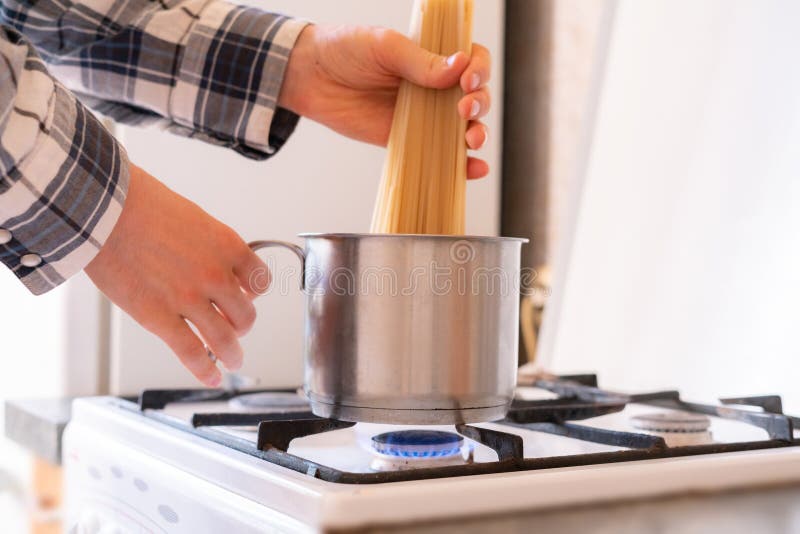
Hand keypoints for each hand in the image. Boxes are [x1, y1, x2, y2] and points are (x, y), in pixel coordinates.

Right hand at [85, 164, 267, 386]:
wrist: (104, 209)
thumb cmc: (140, 205)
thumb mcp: (192, 218)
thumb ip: (206, 246)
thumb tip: (208, 265)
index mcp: (227, 246)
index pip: (258, 280)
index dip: (253, 293)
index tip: (246, 297)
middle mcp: (215, 275)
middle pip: (245, 314)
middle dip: (242, 325)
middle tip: (236, 330)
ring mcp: (189, 299)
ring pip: (224, 339)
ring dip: (232, 354)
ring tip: (233, 360)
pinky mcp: (159, 318)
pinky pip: (192, 353)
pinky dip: (205, 371)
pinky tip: (212, 377)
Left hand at [279, 25, 491, 178]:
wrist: (311, 77)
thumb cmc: (345, 50)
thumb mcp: (384, 47)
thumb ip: (420, 61)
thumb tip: (459, 68)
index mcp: (433, 56)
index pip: (473, 62)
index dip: (480, 70)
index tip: (467, 80)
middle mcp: (434, 86)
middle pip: (476, 97)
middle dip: (479, 104)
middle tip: (464, 109)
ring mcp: (423, 116)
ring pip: (464, 127)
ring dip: (477, 134)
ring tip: (472, 140)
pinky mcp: (407, 140)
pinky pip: (439, 154)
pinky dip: (461, 165)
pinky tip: (474, 169)